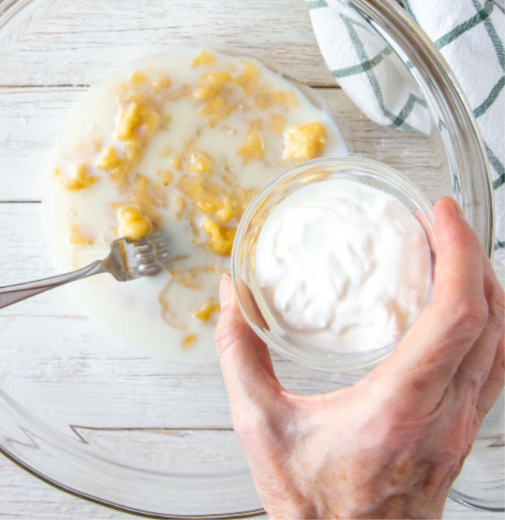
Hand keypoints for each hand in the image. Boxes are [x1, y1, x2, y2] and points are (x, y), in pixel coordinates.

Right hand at [215, 197, 504, 518]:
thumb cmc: (311, 505)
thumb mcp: (259, 426)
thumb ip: (239, 356)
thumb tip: (230, 297)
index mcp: (398, 408)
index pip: (455, 318)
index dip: (459, 256)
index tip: (438, 216)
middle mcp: (444, 416)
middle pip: (492, 320)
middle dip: (475, 256)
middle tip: (442, 221)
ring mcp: (463, 427)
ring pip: (504, 343)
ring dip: (489, 288)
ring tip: (456, 254)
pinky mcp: (464, 434)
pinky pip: (497, 367)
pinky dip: (491, 325)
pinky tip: (467, 312)